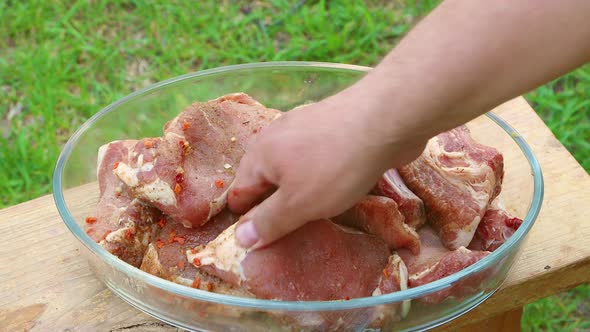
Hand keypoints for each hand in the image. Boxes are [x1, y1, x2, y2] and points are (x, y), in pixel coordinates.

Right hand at [227, 93, 425, 248]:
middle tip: (284, 233)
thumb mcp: (298, 204)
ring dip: (295, 190)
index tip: (255, 245)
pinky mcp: (331, 127)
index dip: (244, 221)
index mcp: (260, 155)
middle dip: (271, 205)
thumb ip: (269, 222)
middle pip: (265, 178)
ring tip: (309, 213)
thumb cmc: (335, 166)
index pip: (239, 193)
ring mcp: (304, 128)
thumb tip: (239, 239)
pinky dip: (317, 175)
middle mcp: (276, 137)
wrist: (385, 119)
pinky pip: (314, 158)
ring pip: (290, 167)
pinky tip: (333, 186)